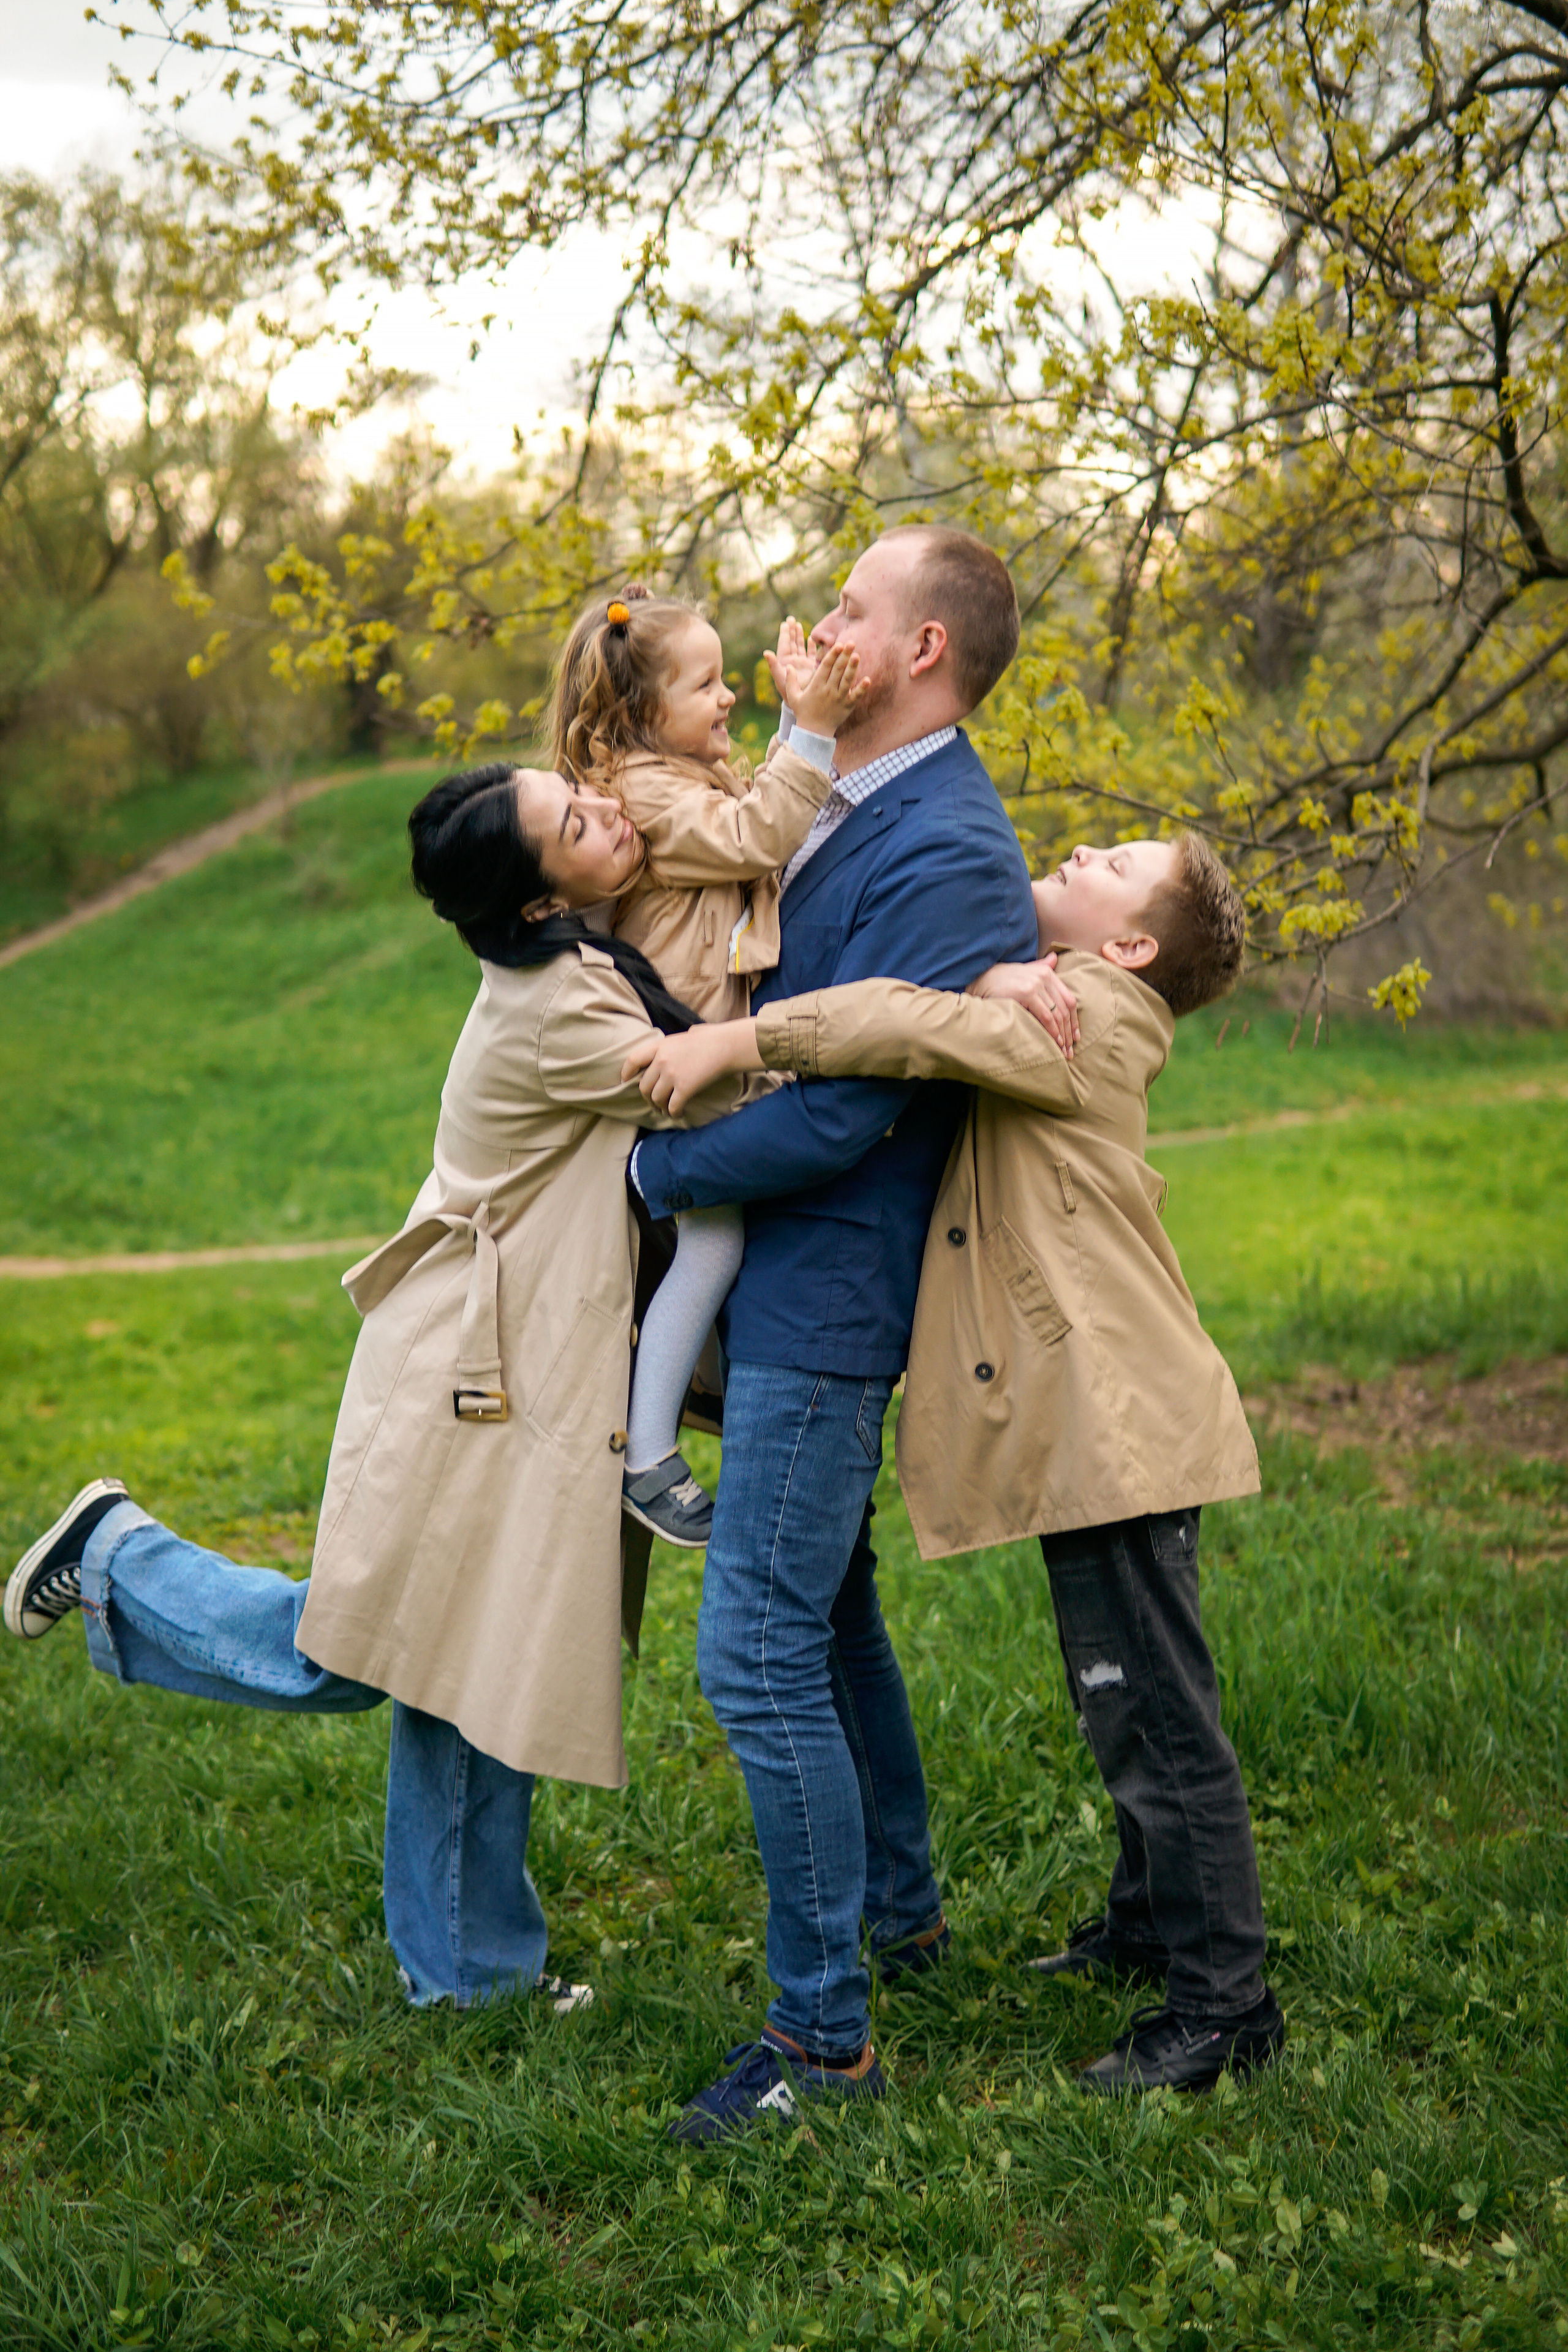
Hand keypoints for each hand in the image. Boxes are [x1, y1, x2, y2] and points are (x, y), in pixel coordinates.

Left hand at [620, 1021, 759, 1113]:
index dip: (626, 1072)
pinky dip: (674, 1113)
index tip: (626, 1080)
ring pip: (657, 1099)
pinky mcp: (684, 1088)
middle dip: (648, 1099)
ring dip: (661, 1108)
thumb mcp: (685, 1035)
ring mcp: (672, 1075)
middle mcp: (662, 1061)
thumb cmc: (711, 1038)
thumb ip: (673, 1044)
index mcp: (660, 1046)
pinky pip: (673, 1107)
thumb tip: (676, 1045)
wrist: (726, 1045)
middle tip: (655, 1104)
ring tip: (667, 1110)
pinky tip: (679, 1113)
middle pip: (644, 1086)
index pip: (633, 1060)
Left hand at [762, 615, 809, 703]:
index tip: (784, 623)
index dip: (784, 634)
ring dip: (799, 636)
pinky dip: (811, 646)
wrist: (800, 700)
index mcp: (784, 661)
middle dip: (791, 631)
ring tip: (798, 625)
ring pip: (800, 646)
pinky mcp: (811, 667)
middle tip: (791, 619)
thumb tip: (765, 652)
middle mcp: (793, 661)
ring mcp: (802, 663)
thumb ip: (773, 664)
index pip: (784, 644)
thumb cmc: (787, 690)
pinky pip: (811, 654)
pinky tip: (810, 639)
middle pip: (792, 642)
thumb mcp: (779, 676)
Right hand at [791, 640, 867, 735]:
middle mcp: (828, 690)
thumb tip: (788, 666)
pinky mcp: (847, 707)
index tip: (838, 644)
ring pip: (847, 680)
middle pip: (838, 670)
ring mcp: (839, 698)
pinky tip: (868, 680)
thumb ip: (790, 681)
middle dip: (844, 656)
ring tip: (857, 656)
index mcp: (816, 686)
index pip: (825, 667)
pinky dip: (862, 689)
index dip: (832, 655)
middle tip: (851, 642)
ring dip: (853, 668)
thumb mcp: (793, 697)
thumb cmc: (803, 712)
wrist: (814, 733)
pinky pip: (855, 696)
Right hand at [968, 954, 1080, 1057]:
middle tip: (1070, 1050)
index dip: (1074, 1020)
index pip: (1068, 999)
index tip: (1075, 1037)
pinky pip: (1046, 1016)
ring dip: (1062, 1035)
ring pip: (1057, 1014)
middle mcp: (1045, 976)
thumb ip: (1041, 967)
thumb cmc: (1002, 980)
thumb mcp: (1024, 971)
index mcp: (1047, 972)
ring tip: (1063, 1050)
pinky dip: (1052, 1031)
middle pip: (1065, 1008)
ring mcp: (1036, 984)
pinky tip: (1054, 1042)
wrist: (980, 979)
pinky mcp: (1028, 993)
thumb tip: (1054, 958)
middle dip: (1069, 1032)